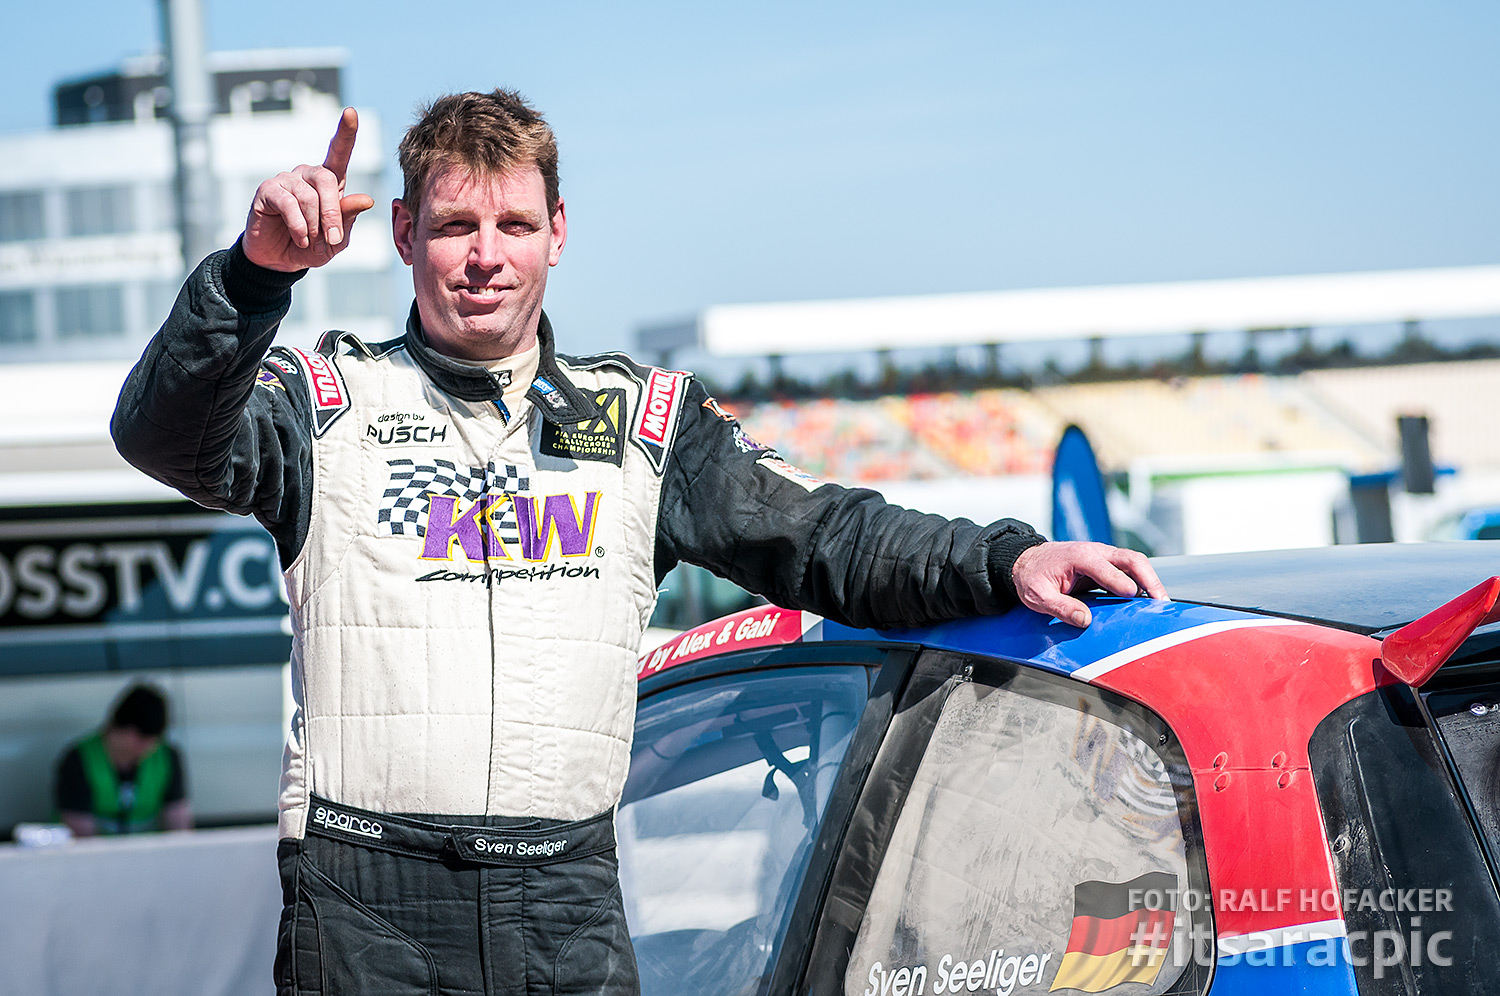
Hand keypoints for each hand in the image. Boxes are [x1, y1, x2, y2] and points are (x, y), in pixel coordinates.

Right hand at [243, 107, 376, 271]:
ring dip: (314, 224)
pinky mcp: (268, 190)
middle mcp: (307, 175)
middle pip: (326, 179)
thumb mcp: (337, 238)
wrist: (280, 260)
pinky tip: (300, 238)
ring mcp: (286, 180)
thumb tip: (367, 199)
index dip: (345, 133)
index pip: (339, 152)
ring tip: (310, 240)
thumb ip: (349, 218)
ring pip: (308, 196)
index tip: (351, 113)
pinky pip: (288, 204)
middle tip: (333, 238)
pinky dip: (299, 226)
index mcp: (329, 182)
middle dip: (333, 212)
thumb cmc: (313, 246)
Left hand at [1011, 541, 1166, 627]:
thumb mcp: (1038, 597)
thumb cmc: (1033, 577)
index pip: (1105, 568)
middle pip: (1130, 559)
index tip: (1132, 596)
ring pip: (1135, 562)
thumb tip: (1085, 620)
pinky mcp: (1107, 564)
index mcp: (1079, 557)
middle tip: (1161, 601)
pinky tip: (1150, 599)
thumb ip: (1060, 608)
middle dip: (1148, 579)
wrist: (1028, 561)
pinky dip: (1143, 582)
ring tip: (1161, 602)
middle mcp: (1096, 552)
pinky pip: (1130, 569)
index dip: (1119, 583)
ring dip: (1150, 580)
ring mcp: (1104, 556)